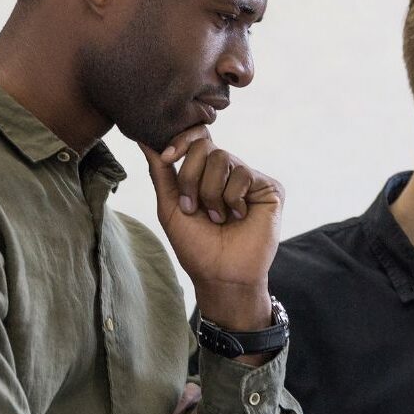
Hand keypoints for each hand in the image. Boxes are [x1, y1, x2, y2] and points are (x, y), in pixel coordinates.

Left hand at [140, 126, 282, 329]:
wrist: (222, 274)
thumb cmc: (196, 246)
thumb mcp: (170, 205)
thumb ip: (161, 171)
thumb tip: (144, 139)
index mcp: (206, 173)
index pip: (197, 138)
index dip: (181, 140)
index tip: (167, 158)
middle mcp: (229, 172)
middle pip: (205, 147)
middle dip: (191, 178)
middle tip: (193, 207)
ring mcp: (250, 179)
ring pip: (223, 159)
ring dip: (211, 193)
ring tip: (218, 218)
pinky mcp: (270, 188)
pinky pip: (244, 175)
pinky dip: (233, 200)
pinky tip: (239, 217)